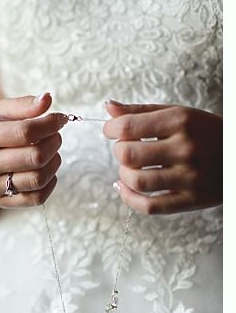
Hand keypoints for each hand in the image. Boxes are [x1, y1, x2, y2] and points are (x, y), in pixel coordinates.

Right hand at [0, 93, 67, 206]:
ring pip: (38, 179)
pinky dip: (49, 183)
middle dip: (54, 143)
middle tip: (54, 135)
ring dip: (53, 162)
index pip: (25, 132)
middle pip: (34, 158)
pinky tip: (45, 169)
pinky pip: (36, 198)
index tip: (59, 119)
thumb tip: (47, 100)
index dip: (50, 124)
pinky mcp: (0, 201)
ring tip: (50, 152)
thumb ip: (24, 105)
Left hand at [104, 100, 221, 213]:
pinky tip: (126, 188)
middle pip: (128, 155)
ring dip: (124, 175)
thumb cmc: (204, 132)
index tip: (112, 131)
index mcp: (181, 121)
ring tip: (131, 168)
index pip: (127, 126)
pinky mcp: (191, 200)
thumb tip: (108, 107)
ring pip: (136, 181)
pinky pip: (149, 206)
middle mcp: (186, 148)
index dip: (110, 129)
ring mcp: (190, 177)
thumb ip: (141, 111)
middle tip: (126, 149)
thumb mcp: (178, 114)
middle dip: (119, 151)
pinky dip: (129, 198)